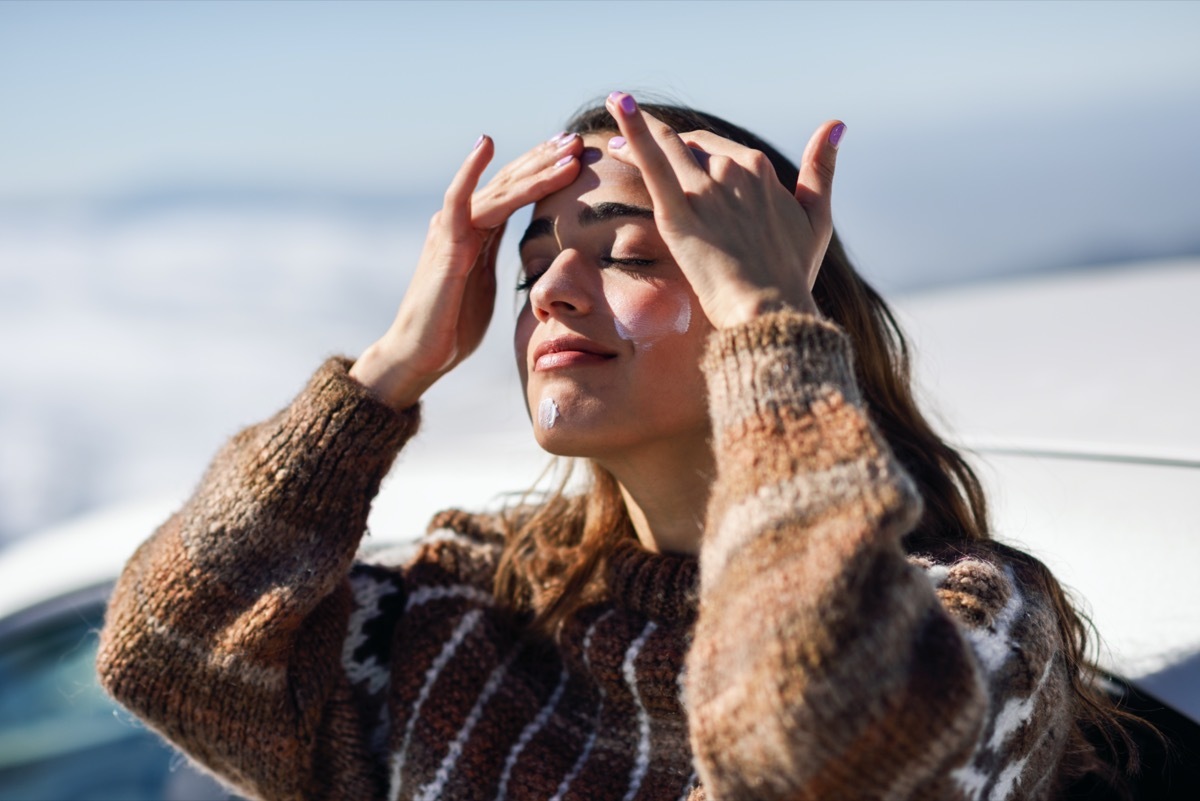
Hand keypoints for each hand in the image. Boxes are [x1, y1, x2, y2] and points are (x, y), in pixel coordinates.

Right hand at [351, 133, 583, 409]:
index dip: (544, 171)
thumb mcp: (486, 285)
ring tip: (565, 149)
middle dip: (545, 159)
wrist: (420, 354)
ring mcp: (452, 230)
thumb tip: (528, 257)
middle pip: (510, 181)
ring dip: (534, 168)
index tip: (576, 155)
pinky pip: (458, 200)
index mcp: (478, 231)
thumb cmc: (453, 326)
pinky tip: (486, 144)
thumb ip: (499, 260)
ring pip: (499, 189)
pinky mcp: (445, 245)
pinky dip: (470, 170)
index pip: (516, 192)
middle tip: (578, 139)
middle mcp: (463, 222)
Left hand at [603, 92, 842, 327]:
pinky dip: (634, 130)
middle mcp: (732, 171)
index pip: (718, 149)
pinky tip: (618, 104)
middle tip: (626, 139)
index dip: (693, 147)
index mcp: (760, 169)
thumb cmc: (793, 273)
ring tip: (615, 113)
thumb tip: (836, 125)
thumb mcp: (817, 217)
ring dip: (637, 129)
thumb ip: (822, 169)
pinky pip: (652, 163)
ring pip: (666, 147)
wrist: (770, 309)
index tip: (675, 150)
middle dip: (661, 139)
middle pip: (688, 146)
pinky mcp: (678, 213)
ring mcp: (704, 190)